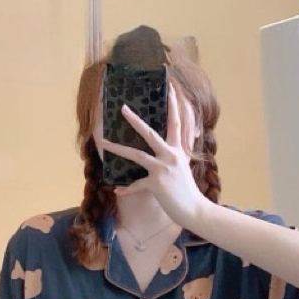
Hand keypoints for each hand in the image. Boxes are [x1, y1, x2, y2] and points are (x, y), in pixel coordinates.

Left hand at [100, 86, 208, 229]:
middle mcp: (171, 155)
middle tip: (122, 108)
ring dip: (118, 148)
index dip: (174, 105)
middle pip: (150, 133)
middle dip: (135, 120)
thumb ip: (177, 156)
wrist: (195, 210)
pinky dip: (126, 189)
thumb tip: (169, 151)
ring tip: (104, 142)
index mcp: (178, 150)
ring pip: (137, 155)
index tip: (169, 88)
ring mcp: (163, 169)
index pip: (176, 123)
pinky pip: (136, 185)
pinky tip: (117, 190)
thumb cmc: (187, 191)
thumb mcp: (184, 168)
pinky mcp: (157, 183)